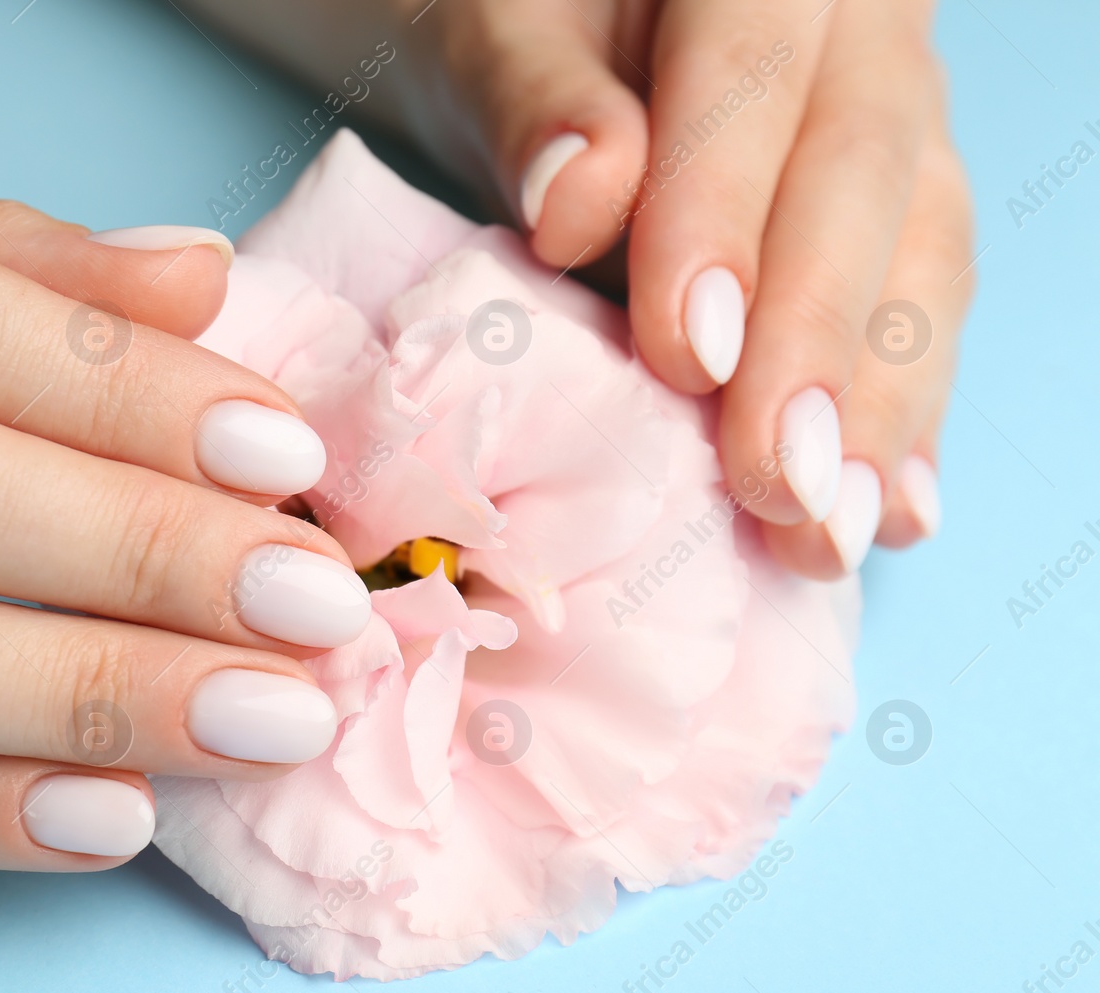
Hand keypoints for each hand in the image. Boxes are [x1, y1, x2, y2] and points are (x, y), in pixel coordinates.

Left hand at [183, 0, 972, 577]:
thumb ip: (532, 98)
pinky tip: (888, 509)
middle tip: (776, 482)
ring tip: (833, 527)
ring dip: (877, 404)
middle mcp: (853, 33)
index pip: (756, 75)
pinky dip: (900, 410)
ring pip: (920, 248)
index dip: (727, 214)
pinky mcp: (894, 206)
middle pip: (861, 174)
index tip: (690, 356)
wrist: (536, 35)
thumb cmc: (504, 28)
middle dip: (818, 342)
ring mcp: (890, 115)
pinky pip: (922, 297)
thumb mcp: (488, 39)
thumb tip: (579, 196)